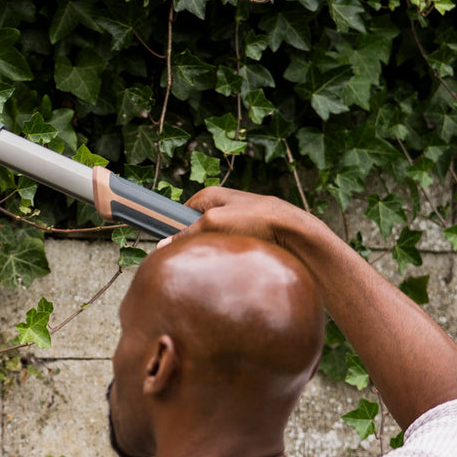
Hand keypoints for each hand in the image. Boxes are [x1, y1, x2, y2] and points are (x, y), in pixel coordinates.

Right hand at [176, 186, 314, 250]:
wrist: (293, 231)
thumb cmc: (255, 219)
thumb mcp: (213, 223)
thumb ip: (186, 233)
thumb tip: (163, 245)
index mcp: (211, 194)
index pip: (182, 213)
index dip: (177, 229)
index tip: (174, 246)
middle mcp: (224, 204)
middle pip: (198, 228)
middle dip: (197, 241)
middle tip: (199, 253)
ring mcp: (238, 220)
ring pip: (215, 239)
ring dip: (215, 249)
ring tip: (218, 258)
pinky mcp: (251, 234)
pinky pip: (231, 246)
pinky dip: (229, 255)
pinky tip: (232, 262)